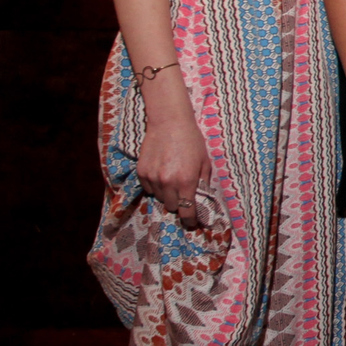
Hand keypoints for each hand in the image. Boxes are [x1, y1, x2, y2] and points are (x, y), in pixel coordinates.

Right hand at [139, 107, 214, 228]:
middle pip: (171, 207)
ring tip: (172, 180)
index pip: (186, 212)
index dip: (190, 220)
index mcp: (186, 181)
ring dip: (166, 195)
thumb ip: (203, 182)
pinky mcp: (141, 172)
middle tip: (182, 195)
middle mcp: (168, 183)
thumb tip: (202, 198)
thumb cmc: (191, 141)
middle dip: (178, 204)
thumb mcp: (204, 162)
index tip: (191, 222)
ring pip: (159, 199)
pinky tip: (161, 174)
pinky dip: (155, 186)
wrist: (169, 122)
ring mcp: (153, 178)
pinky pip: (148, 189)